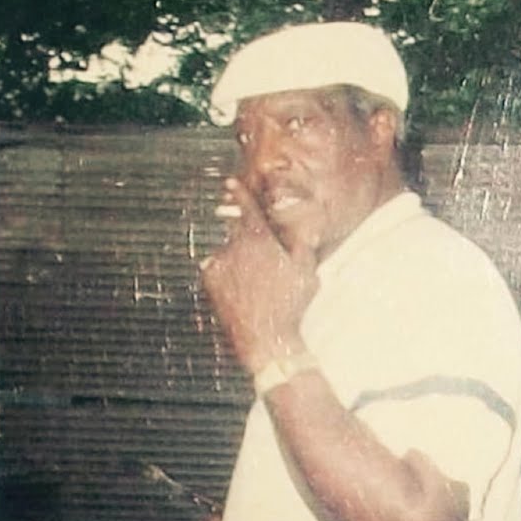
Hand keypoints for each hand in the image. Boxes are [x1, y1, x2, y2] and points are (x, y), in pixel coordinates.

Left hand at [199, 178, 318, 372]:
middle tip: (263, 268)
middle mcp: (235, 247)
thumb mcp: (306, 272)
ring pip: (228, 254)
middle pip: (237, 232)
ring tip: (255, 289)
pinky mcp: (210, 281)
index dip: (239, 192)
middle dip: (248, 243)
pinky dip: (225, 276)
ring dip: (238, 263)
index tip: (230, 182)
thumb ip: (304, 245)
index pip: (248, 208)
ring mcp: (220, 263)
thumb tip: (309, 228)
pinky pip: (217, 270)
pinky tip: (241, 293)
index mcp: (260, 240)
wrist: (266, 339)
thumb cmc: (290, 306)